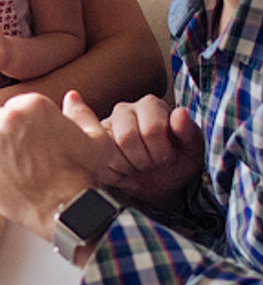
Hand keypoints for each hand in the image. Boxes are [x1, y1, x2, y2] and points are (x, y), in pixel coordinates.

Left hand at [0, 91, 109, 238]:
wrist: (69, 209)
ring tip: (22, 171)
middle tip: (28, 157)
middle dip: (10, 136)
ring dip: (0, 153)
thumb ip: (80, 113)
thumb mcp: (96, 138)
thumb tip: (71, 97)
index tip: (35, 139)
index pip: (18, 107)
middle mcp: (8, 118)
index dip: (26, 125)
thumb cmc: (84, 175)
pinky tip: (12, 182)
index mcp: (33, 105)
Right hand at [96, 94, 202, 208]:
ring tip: (138, 164)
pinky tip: (124, 169)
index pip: (152, 130)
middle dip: (144, 160)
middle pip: (127, 138)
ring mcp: (105, 125)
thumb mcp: (192, 149)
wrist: (160, 179)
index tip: (168, 157)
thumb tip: (179, 114)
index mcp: (151, 105)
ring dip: (128, 166)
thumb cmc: (177, 160)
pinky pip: (96, 160)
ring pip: (109, 150)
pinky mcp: (91, 143)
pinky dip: (113, 173)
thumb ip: (189, 131)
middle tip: (152, 163)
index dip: (161, 151)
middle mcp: (124, 110)